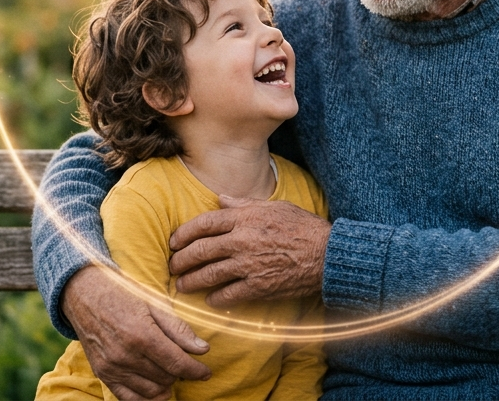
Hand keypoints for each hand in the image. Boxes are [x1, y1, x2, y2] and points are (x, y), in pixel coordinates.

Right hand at [61, 265, 209, 400]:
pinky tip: (155, 388)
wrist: (84, 295)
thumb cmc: (123, 294)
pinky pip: (129, 398)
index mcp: (142, 335)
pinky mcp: (102, 374)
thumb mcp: (154, 304)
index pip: (177, 363)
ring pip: (151, 390)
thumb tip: (203, 349)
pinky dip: (146, 397)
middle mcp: (126, 355)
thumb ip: (179, 329)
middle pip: (166, 377)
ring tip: (168, 370)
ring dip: (165, 384)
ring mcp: (112, 367)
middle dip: (180, 372)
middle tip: (183, 361)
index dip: (196, 371)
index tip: (206, 372)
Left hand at [168, 195, 330, 308]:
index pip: (203, 224)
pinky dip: (215, 298)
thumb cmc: (302, 227)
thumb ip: (243, 203)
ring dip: (191, 281)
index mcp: (244, 218)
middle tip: (172, 266)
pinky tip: (209, 300)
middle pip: (200, 250)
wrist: (326, 254)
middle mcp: (241, 240)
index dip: (183, 233)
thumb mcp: (274, 206)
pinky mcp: (258, 286)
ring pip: (209, 274)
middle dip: (181, 260)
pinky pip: (228, 295)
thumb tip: (221, 199)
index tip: (173, 242)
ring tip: (182, 285)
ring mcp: (248, 265)